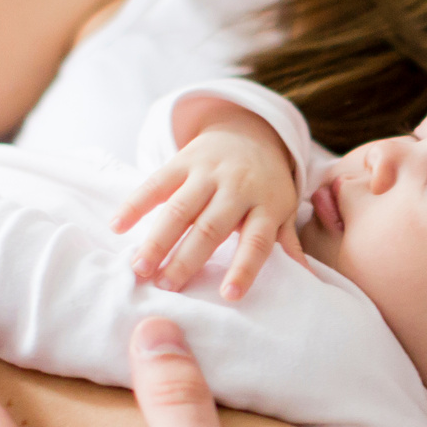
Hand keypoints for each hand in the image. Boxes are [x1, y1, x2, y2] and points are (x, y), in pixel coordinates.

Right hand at [114, 104, 304, 298]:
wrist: (249, 131)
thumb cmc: (265, 185)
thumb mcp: (282, 210)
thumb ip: (287, 242)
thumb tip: (308, 279)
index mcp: (267, 205)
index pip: (257, 241)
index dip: (245, 268)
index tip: (229, 295)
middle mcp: (238, 187)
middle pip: (211, 227)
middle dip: (187, 258)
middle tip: (166, 287)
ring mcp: (209, 172)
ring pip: (180, 208)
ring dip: (158, 239)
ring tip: (139, 268)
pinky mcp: (183, 160)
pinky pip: (156, 182)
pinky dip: (135, 203)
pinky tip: (118, 226)